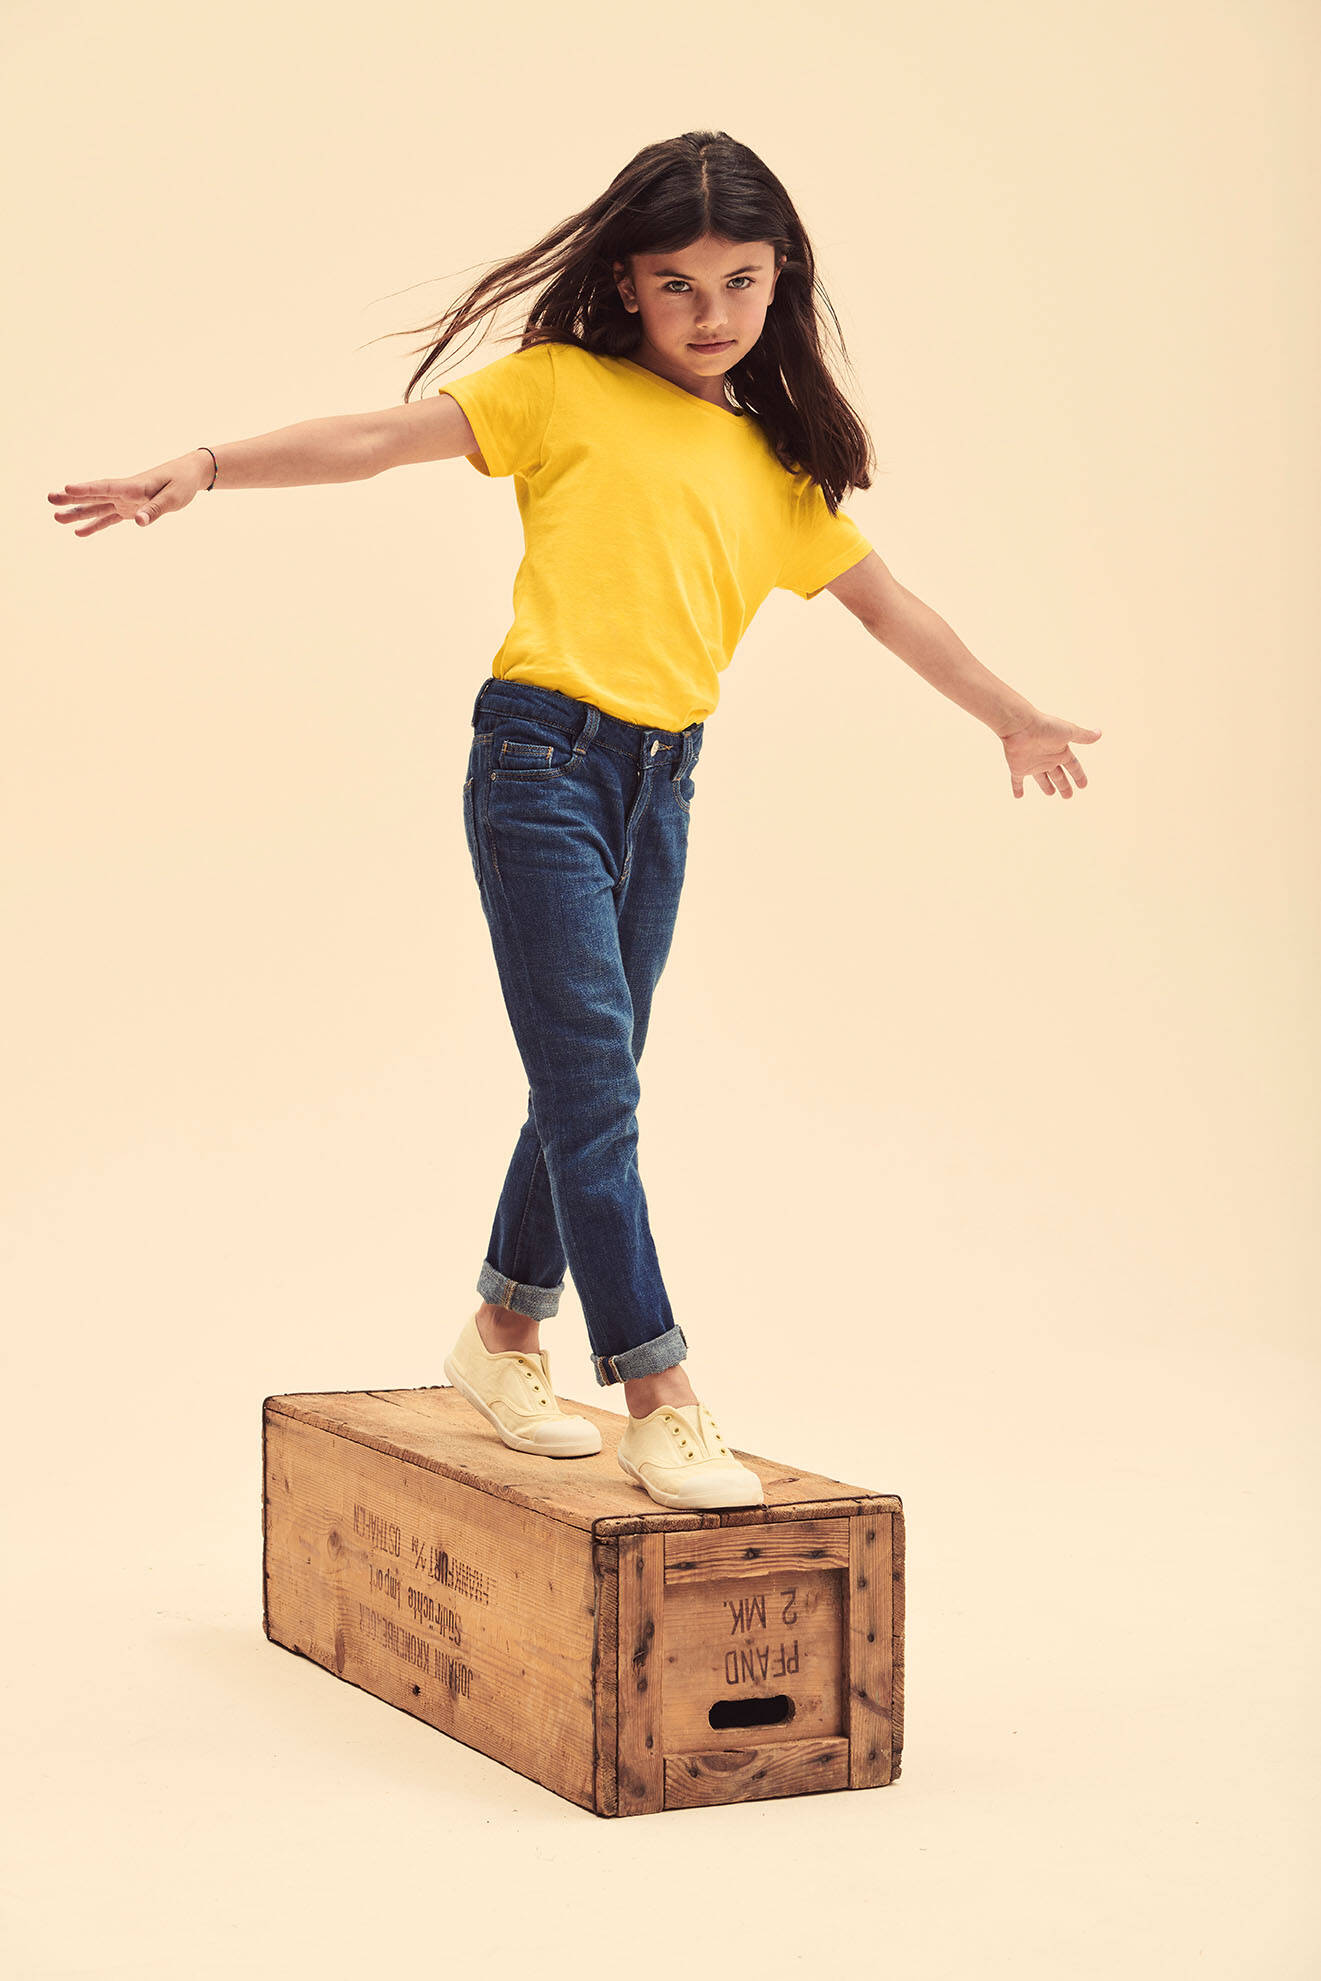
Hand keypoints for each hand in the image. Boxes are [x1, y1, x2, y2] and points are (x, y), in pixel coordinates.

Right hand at [46, 451, 211, 537]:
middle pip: (95, 495)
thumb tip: (138, 523)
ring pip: (97, 507)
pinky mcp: (129, 508)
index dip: (87, 489)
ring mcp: (125, 500)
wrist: (188, 474)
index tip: (67, 488)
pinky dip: (94, 524)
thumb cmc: (182, 484)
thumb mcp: (173, 498)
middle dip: (72, 498)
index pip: (107, 487)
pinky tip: (79, 532)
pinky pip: (109, 517)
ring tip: (56, 517)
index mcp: (134, 486)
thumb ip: (155, 510)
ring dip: (77, 512)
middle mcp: (125, 492)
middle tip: (50, 499)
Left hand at [999, 711, 1101, 798]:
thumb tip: (1099, 733)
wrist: (1021, 726)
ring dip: (1046, 786)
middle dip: (1063, 785)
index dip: (1078, 776)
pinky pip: (1017, 781)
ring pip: (1041, 779)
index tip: (1083, 786)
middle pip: (1058, 775)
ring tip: (1051, 793)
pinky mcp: (1018, 768)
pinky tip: (1018, 796)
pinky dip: (1017, 788)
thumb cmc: (1046, 727)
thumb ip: (1083, 735)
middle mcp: (1047, 758)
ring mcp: (1033, 764)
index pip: (1073, 766)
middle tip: (1068, 796)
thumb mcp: (1069, 732)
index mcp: (1060, 751)